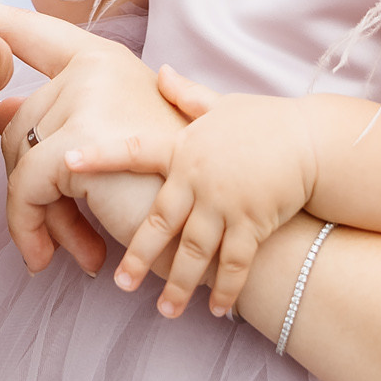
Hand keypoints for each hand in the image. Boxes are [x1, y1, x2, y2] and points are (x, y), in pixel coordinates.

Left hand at [0, 0, 189, 275]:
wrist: (220, 226)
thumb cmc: (170, 188)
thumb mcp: (110, 144)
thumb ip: (57, 123)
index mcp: (104, 61)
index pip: (35, 32)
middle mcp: (94, 68)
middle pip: (16, 123)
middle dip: (30, 184)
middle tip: (62, 230)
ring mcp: (89, 98)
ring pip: (14, 158)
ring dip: (35, 213)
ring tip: (72, 245)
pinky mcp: (81, 142)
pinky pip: (23, 188)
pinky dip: (27, 227)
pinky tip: (47, 254)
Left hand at [68, 72, 315, 317]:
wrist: (313, 141)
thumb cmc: (267, 122)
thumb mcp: (222, 104)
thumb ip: (186, 96)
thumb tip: (161, 72)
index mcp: (184, 148)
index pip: (133, 150)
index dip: (100, 156)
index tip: (67, 163)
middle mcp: (199, 178)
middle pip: (160, 223)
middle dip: (139, 255)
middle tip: (121, 283)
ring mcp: (225, 203)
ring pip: (194, 252)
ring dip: (178, 284)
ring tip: (166, 309)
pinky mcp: (253, 223)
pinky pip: (234, 264)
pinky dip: (225, 288)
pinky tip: (217, 309)